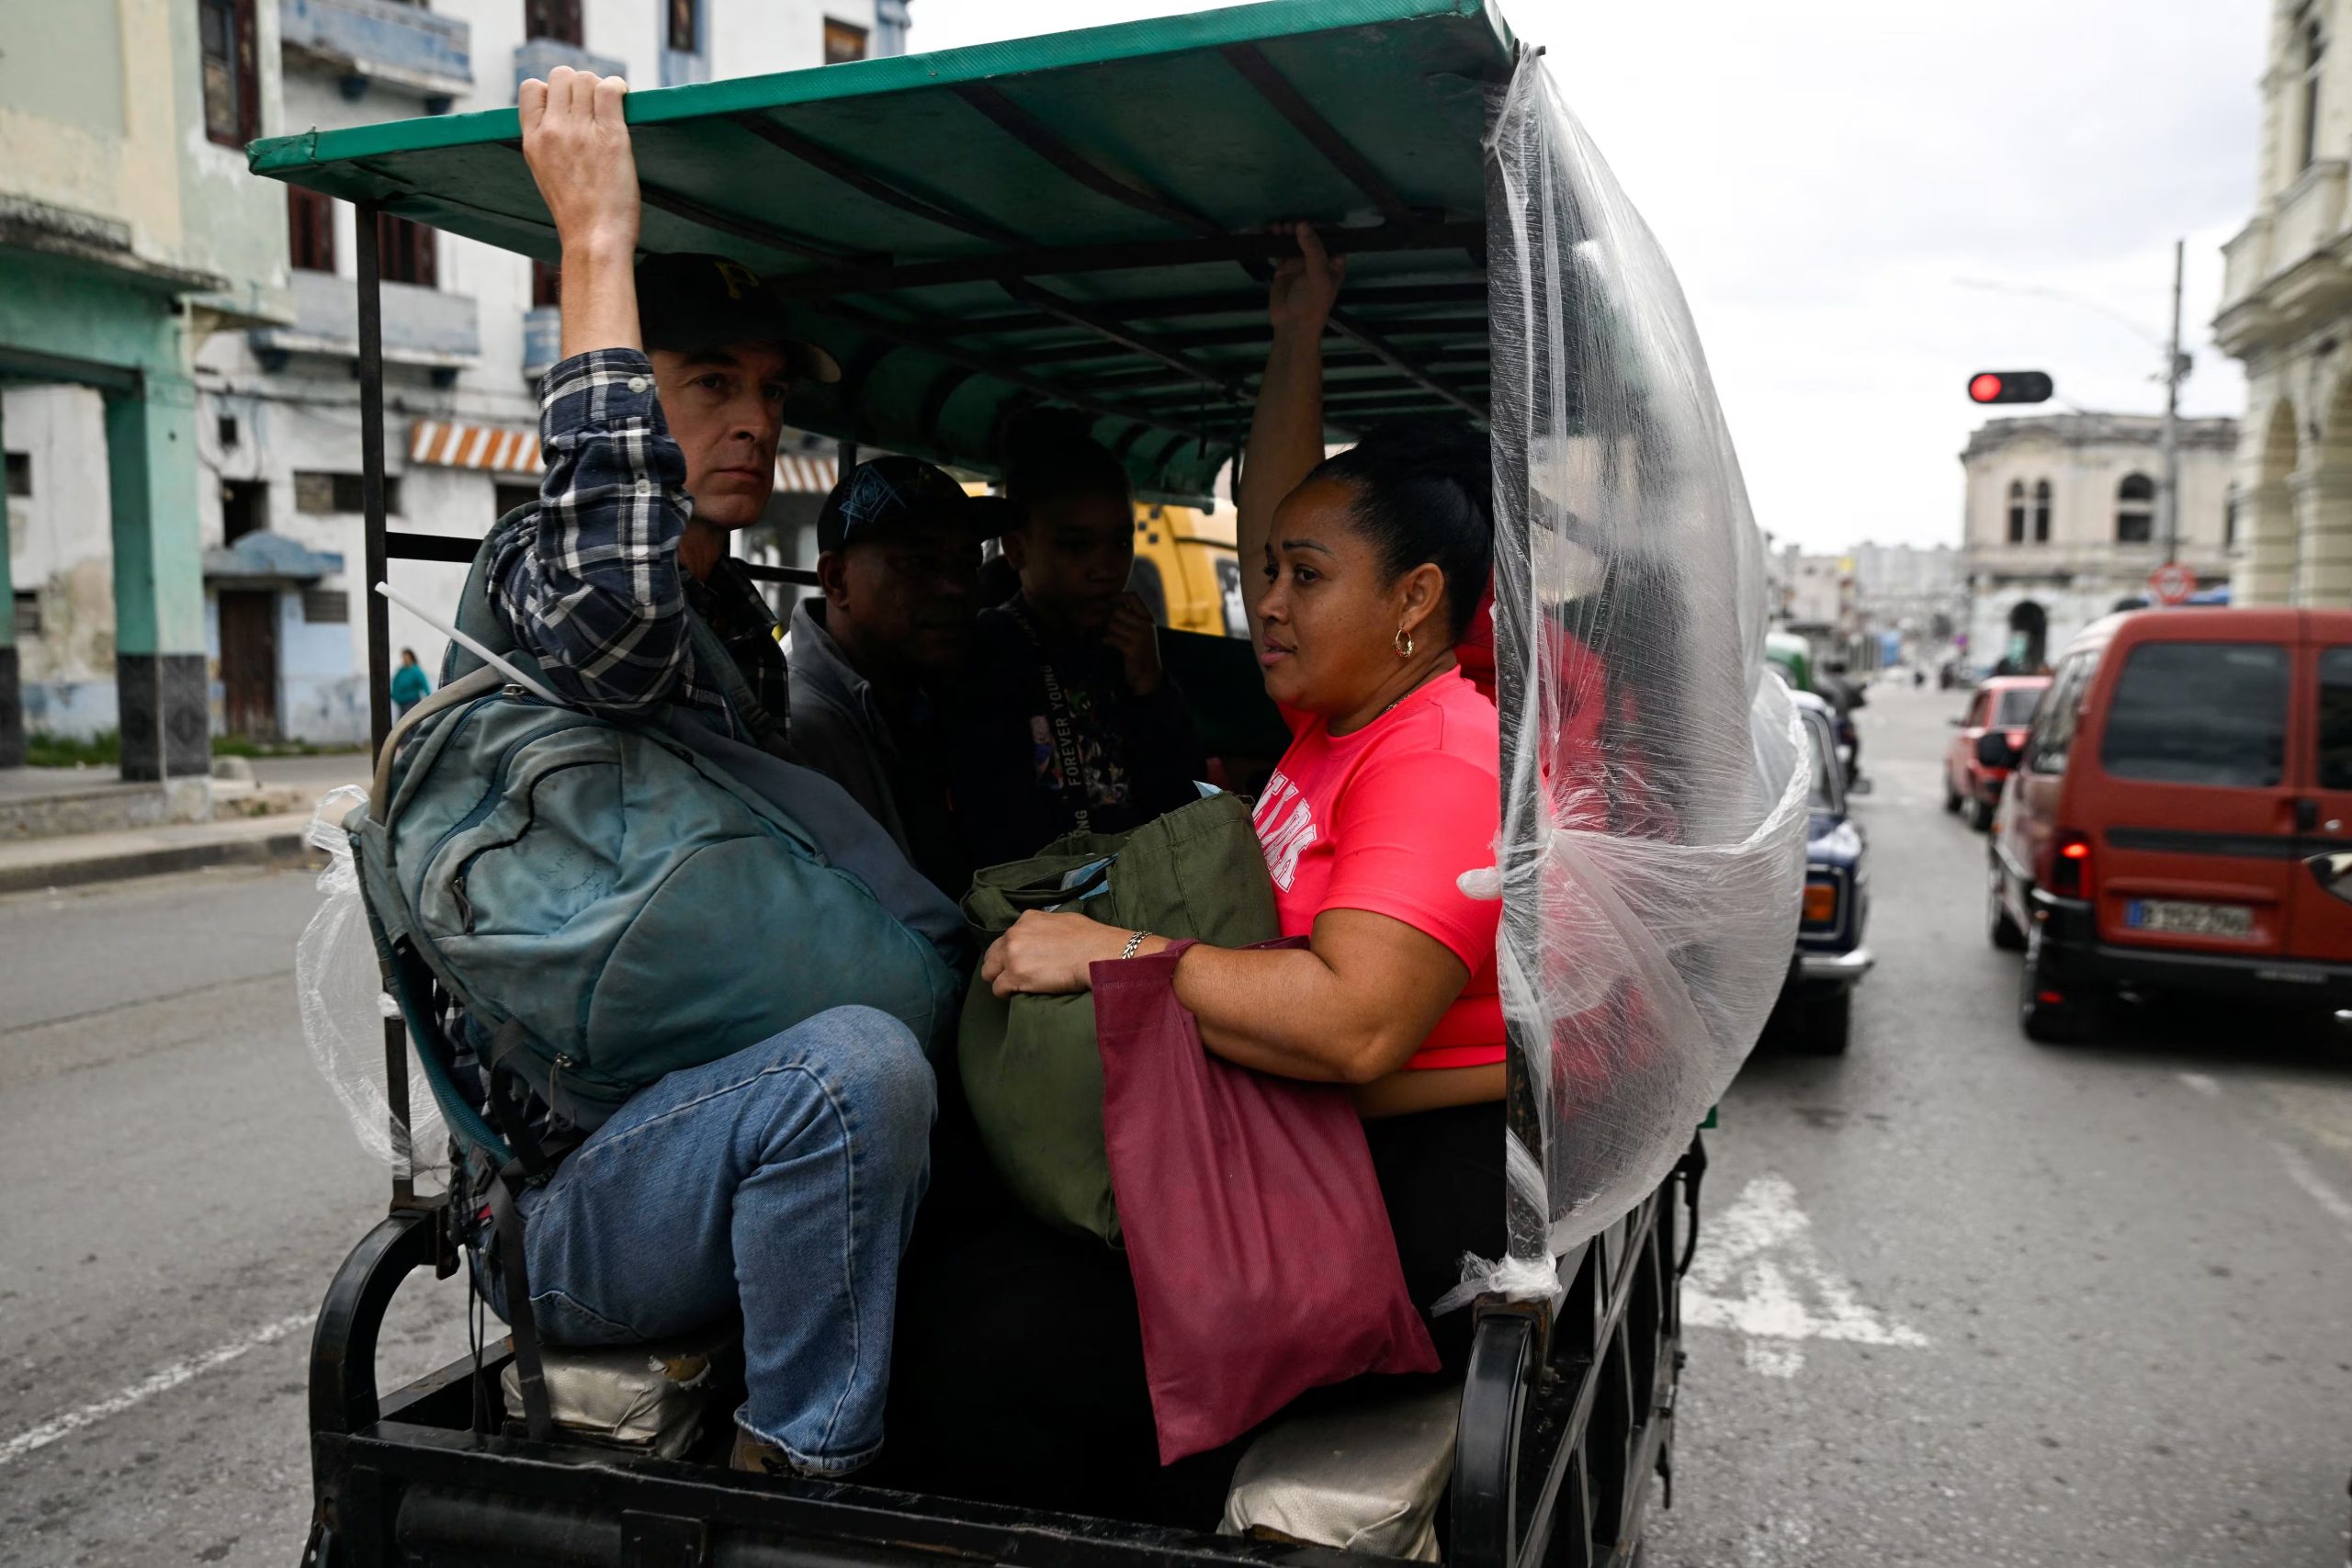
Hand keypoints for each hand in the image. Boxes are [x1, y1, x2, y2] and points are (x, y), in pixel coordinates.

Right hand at [520, 66, 638, 259]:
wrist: (594, 238)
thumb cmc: (577, 214)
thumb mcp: (545, 173)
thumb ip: (548, 143)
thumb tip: (560, 119)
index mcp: (532, 139)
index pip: (531, 88)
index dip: (552, 90)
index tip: (569, 106)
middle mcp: (552, 130)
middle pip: (562, 76)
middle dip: (580, 85)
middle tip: (596, 107)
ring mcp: (580, 131)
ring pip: (586, 79)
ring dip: (601, 87)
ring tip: (611, 108)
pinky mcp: (610, 135)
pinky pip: (610, 90)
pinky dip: (619, 88)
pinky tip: (624, 99)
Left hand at [980, 910, 1133, 998]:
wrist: (1096, 954)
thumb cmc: (1089, 938)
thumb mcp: (1064, 919)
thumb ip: (1046, 926)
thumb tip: (1046, 933)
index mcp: (1026, 920)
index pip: (1007, 938)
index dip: (1011, 952)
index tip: (1020, 960)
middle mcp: (1014, 935)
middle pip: (992, 955)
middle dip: (999, 966)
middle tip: (1013, 976)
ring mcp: (1012, 956)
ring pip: (988, 972)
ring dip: (999, 980)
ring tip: (1014, 987)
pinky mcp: (1015, 976)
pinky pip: (998, 989)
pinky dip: (1005, 993)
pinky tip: (1016, 994)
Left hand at [1103, 592, 1161, 695]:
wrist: (1148, 676)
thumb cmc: (1141, 652)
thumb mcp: (1141, 632)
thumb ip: (1131, 618)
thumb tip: (1110, 603)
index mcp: (1148, 619)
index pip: (1133, 596)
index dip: (1118, 596)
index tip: (1108, 602)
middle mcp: (1146, 625)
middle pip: (1118, 610)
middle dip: (1108, 618)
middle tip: (1106, 626)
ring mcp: (1140, 637)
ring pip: (1112, 624)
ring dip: (1107, 631)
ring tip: (1110, 637)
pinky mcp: (1132, 649)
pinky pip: (1111, 638)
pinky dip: (1107, 640)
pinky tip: (1108, 643)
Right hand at [1266, 221, 1343, 337]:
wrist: (1292, 325)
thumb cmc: (1313, 302)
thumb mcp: (1317, 274)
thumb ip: (1312, 248)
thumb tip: (1302, 224)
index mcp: (1334, 261)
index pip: (1333, 236)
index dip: (1323, 225)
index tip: (1310, 219)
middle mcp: (1319, 259)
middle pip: (1311, 235)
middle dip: (1301, 226)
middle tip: (1291, 225)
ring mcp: (1301, 262)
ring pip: (1295, 240)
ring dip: (1287, 231)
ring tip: (1279, 227)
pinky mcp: (1285, 266)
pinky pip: (1281, 248)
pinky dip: (1275, 240)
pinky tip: (1270, 232)